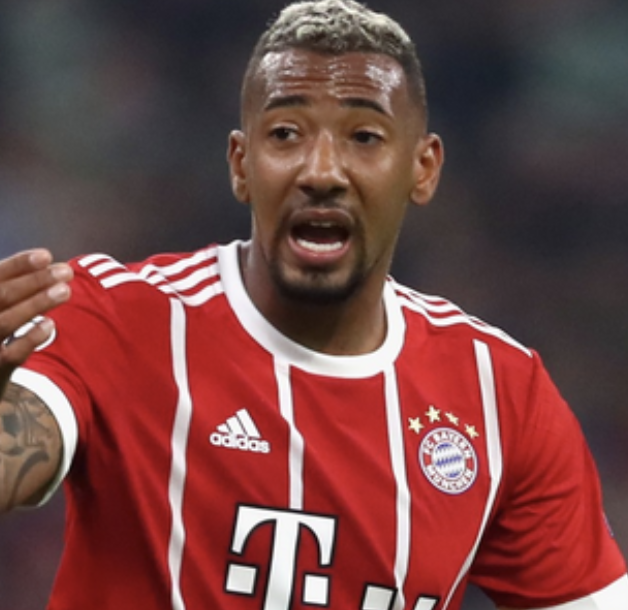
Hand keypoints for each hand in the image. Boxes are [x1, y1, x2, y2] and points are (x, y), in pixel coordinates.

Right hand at [0, 249, 72, 392]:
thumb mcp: (0, 312)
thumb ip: (10, 293)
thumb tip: (45, 265)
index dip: (18, 265)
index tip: (46, 255)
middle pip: (0, 295)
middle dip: (34, 280)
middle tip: (66, 271)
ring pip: (5, 322)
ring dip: (36, 303)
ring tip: (66, 290)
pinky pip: (10, 354)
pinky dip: (29, 338)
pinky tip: (49, 325)